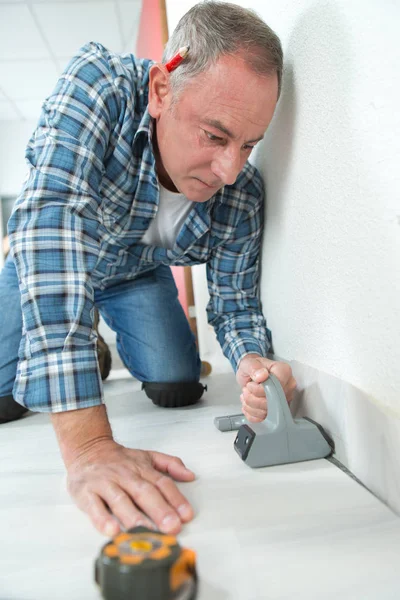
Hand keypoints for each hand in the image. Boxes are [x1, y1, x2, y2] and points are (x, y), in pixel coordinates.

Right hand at [66, 439, 194, 536]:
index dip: (176, 499)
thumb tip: (190, 475)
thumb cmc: (119, 459)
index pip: (162, 483)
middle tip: (172, 527)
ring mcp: (105, 484)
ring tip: (146, 531)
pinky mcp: (86, 493)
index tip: (186, 515)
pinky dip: (102, 519)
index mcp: (142, 468)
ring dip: (134, 517)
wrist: (87, 448)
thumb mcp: (147, 456)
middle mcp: (125, 476)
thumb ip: (170, 464)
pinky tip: (112, 530)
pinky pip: (94, 507)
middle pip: (144, 492)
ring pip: (121, 500)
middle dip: (160, 510)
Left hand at [236, 354, 295, 422]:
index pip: (277, 386)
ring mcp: (284, 400)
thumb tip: (262, 375)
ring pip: (268, 412)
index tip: (251, 385)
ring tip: (247, 396)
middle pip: (273, 402)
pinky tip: (249, 405)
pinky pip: (265, 419)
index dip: (260, 390)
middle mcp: (288, 386)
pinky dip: (252, 414)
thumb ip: (254, 367)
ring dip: (251, 406)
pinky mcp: (277, 410)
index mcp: (284, 371)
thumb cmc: (252, 368)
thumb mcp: (249, 363)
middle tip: (246, 390)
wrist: (250, 374)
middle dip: (253, 399)